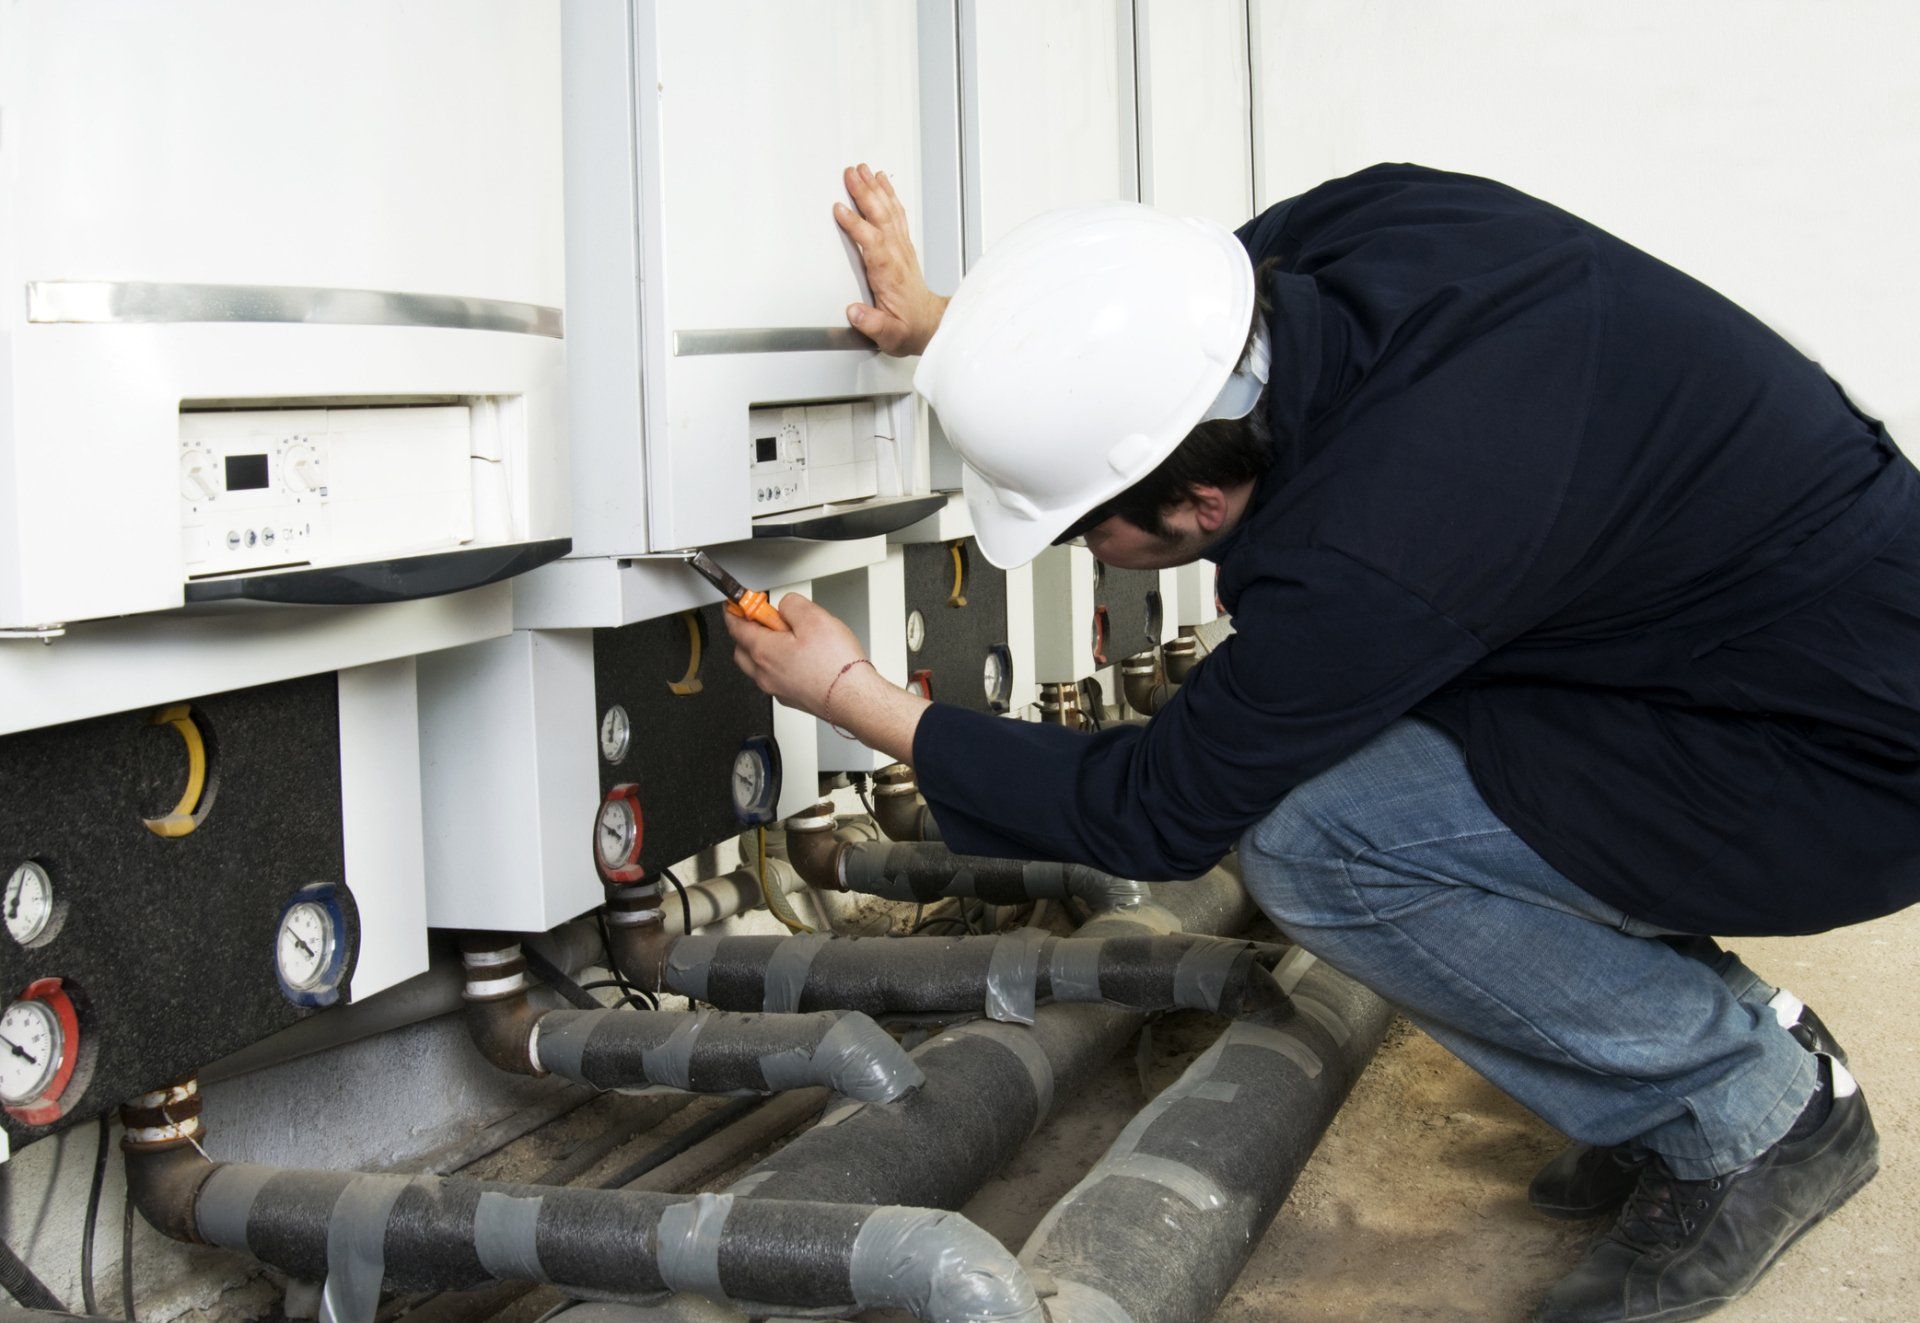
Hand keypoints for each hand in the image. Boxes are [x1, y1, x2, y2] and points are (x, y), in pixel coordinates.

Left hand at [726, 593, 866, 719]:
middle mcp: (765, 674)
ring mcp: (777, 689)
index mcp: (763, 651)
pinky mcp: (792, 698)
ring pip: (757, 667)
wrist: (854, 699)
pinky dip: (778, 665)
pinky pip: (775, 678)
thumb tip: (785, 606)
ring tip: (785, 638)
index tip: (735, 604)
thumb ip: (792, 605)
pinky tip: (798, 659)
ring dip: (762, 650)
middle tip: (761, 618)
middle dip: (746, 632)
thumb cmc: (836, 665)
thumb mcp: (814, 617)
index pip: (736, 627)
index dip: (734, 611)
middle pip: (742, 650)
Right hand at [835, 163, 946, 355]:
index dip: (856, 225)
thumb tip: (854, 312)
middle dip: (865, 193)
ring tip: (862, 169)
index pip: (872, 242)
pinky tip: (881, 180)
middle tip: (850, 174)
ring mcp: (901, 247)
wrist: (930, 325)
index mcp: (889, 273)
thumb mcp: (890, 335)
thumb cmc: (908, 328)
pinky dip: (888, 194)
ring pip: (888, 210)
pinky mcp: (903, 244)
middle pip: (881, 217)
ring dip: (875, 188)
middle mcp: (897, 255)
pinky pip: (896, 212)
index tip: (840, 210)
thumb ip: (872, 324)